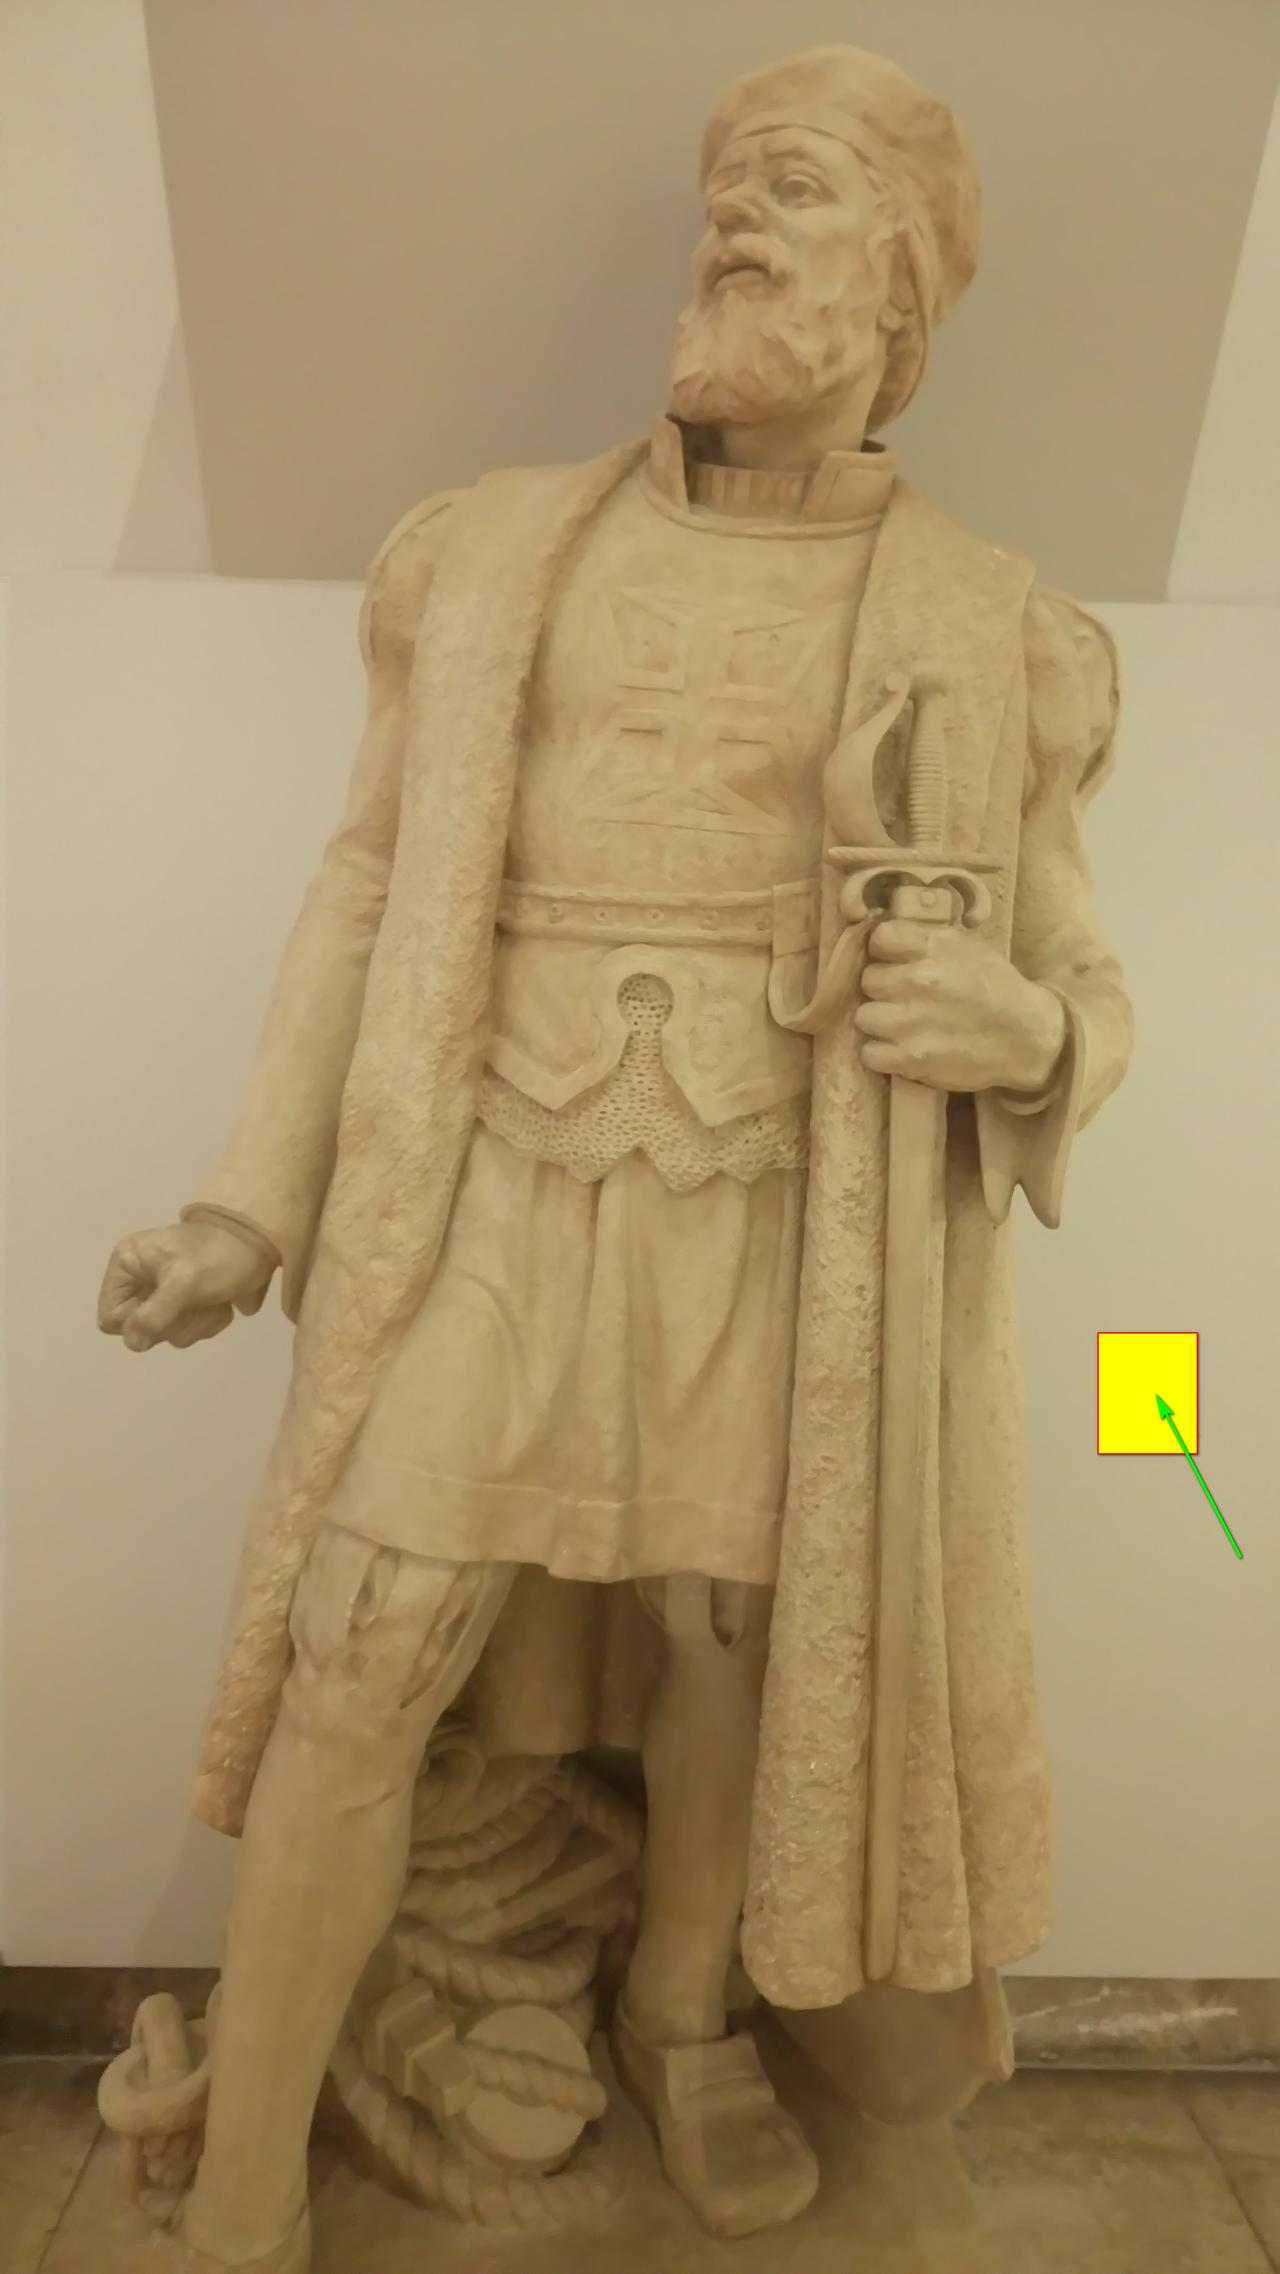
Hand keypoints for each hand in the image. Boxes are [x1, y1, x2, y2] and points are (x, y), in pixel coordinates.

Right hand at [97, 1220, 275, 1352]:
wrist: (263, 1242)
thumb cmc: (218, 1254)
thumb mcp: (183, 1282)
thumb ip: (155, 1314)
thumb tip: (132, 1343)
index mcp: (127, 1264)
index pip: (110, 1317)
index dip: (136, 1322)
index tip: (163, 1310)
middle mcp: (141, 1280)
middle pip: (141, 1330)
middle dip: (174, 1321)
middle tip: (194, 1301)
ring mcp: (166, 1294)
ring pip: (168, 1335)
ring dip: (197, 1322)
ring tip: (212, 1298)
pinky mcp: (190, 1304)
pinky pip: (191, 1331)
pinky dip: (210, 1321)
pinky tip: (222, 1302)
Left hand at [853, 919, 1066, 1094]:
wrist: (1026, 1037)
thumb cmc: (995, 987)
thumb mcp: (966, 946)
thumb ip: (924, 939)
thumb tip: (882, 932)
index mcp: (933, 946)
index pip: (880, 938)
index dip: (885, 951)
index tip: (895, 961)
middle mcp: (919, 980)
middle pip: (868, 979)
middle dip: (883, 989)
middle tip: (905, 997)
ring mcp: (911, 1022)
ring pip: (864, 1016)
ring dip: (880, 1022)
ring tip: (903, 1024)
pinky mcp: (911, 1058)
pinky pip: (870, 1053)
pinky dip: (883, 1053)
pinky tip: (902, 1048)